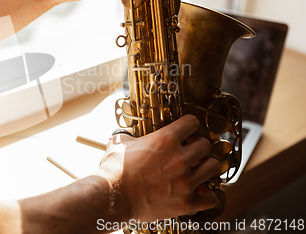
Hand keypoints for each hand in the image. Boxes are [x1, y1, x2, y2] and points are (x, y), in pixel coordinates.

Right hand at [96, 115, 218, 222]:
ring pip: (213, 167)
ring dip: (205, 167)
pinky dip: (206, 195)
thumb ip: (131, 136)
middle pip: (205, 144)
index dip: (188, 125)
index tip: (186, 130)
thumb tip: (129, 134)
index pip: (192, 122)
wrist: (111, 197)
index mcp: (166, 139)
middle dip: (198, 146)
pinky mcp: (186, 202)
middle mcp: (180, 158)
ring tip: (197, 169)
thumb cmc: (113, 170)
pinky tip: (198, 193)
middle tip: (190, 151)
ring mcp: (185, 181)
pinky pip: (210, 198)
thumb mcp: (119, 143)